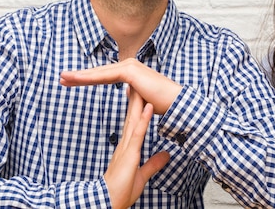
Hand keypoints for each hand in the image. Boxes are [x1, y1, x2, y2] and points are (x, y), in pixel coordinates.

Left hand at [59, 58, 181, 113]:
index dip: (88, 79)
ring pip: (99, 73)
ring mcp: (129, 66)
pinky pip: (105, 75)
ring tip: (63, 78)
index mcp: (131, 72)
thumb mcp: (141, 98)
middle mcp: (129, 66)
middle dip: (80, 76)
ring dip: (80, 75)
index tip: (72, 82)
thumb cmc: (162, 103)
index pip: (104, 75)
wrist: (174, 102)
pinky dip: (89, 77)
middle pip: (99, 72)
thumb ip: (133, 93)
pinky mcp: (130, 72)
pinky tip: (76, 79)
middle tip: (61, 78)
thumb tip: (128, 91)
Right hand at [104, 87, 169, 208]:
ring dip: (138, 101)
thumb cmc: (121, 192)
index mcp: (128, 146)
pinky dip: (143, 119)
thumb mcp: (142, 175)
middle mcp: (126, 142)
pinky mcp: (130, 153)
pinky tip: (148, 106)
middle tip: (137, 78)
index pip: (133, 121)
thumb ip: (154, 164)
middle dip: (135, 96)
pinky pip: (138, 133)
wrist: (107, 203)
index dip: (136, 105)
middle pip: (132, 114)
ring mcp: (127, 146)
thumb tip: (166, 155)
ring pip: (134, 119)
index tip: (139, 90)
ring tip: (141, 84)